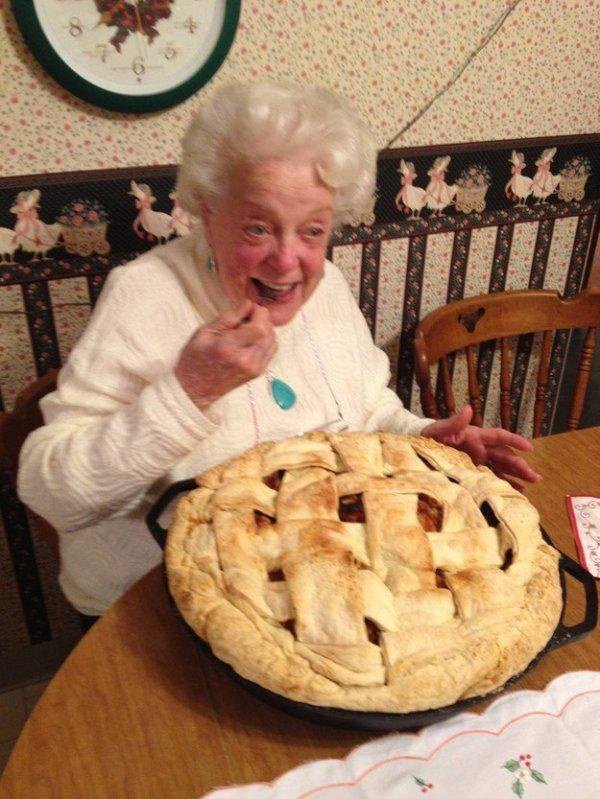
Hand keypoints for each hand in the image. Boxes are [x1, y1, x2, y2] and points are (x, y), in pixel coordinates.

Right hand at [174, 300, 276, 406]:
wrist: (195, 388)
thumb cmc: (195, 359)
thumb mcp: (204, 332)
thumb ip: (229, 317)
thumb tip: (249, 304)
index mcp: (229, 348)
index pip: (259, 327)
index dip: (259, 313)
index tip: (250, 308)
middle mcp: (245, 360)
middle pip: (268, 333)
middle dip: (263, 319)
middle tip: (249, 316)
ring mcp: (253, 369)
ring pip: (273, 341)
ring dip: (265, 329)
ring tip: (249, 328)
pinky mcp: (257, 373)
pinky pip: (271, 351)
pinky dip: (266, 340)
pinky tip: (252, 339)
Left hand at [421, 406, 540, 484]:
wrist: (416, 447)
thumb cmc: (427, 435)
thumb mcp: (438, 429)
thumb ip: (453, 422)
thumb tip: (468, 409)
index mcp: (474, 436)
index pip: (499, 437)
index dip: (514, 441)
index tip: (529, 448)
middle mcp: (479, 448)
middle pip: (504, 456)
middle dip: (521, 465)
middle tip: (536, 476)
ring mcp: (476, 461)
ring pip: (501, 468)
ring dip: (517, 475)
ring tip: (532, 483)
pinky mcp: (471, 472)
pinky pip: (490, 478)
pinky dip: (503, 483)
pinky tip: (516, 490)